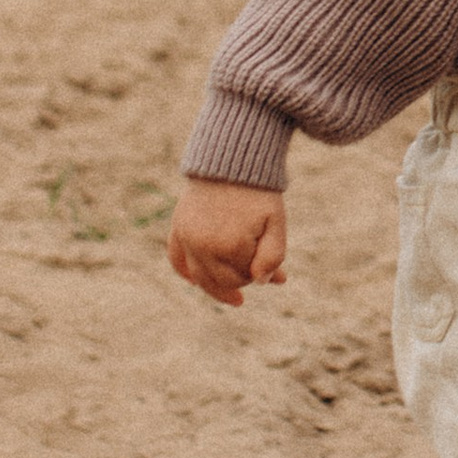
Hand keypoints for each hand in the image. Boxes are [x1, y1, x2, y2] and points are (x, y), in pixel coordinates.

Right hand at [170, 180, 288, 306]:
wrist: (231, 159)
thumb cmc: (258, 191)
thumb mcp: (276, 222)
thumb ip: (272, 256)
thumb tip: (261, 282)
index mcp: (228, 246)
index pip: (243, 279)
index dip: (260, 277)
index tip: (280, 274)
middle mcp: (202, 246)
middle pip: (220, 281)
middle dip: (242, 281)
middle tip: (266, 279)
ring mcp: (186, 238)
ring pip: (198, 277)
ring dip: (215, 286)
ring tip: (234, 298)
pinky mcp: (177, 228)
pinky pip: (177, 260)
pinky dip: (186, 272)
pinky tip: (195, 282)